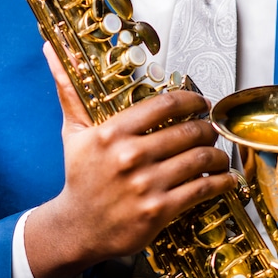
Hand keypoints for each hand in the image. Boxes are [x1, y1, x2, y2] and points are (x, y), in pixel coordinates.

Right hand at [24, 44, 234, 277]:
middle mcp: (130, 157)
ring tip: (218, 152)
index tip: (200, 102)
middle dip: (206, 129)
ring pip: (198, 159)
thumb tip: (52, 50)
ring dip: (216, 154)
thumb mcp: (74, 132)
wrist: (78, 227)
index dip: (191, 100)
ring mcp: (146, 185)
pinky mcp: (159, 211)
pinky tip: (226, 178)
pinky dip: (221, 182)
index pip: (164, 105)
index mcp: (112, 133)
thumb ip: (70, 91)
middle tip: (211, 129)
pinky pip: (201, 189)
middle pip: (187, 132)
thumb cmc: (80, 177)